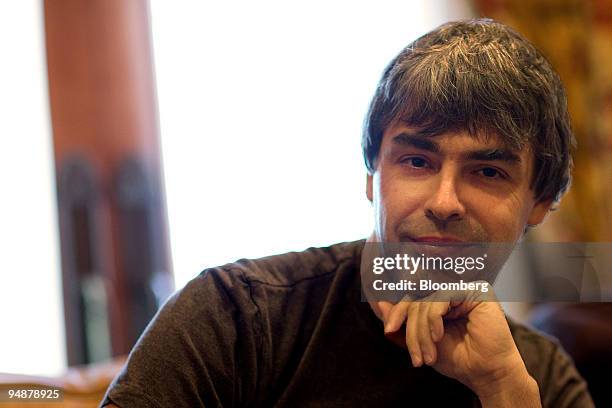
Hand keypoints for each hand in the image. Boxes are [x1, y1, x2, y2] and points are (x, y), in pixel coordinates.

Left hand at [375, 287, 540, 406]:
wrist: (486, 374)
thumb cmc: (459, 359)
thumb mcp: (422, 341)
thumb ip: (403, 323)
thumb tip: (378, 303)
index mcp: (440, 302)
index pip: (412, 298)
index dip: (397, 312)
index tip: (389, 330)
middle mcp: (452, 292)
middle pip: (417, 300)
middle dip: (411, 329)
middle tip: (415, 355)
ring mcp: (464, 289)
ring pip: (427, 301)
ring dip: (422, 331)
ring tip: (428, 356)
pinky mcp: (475, 290)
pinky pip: (441, 298)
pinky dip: (434, 319)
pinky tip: (439, 337)